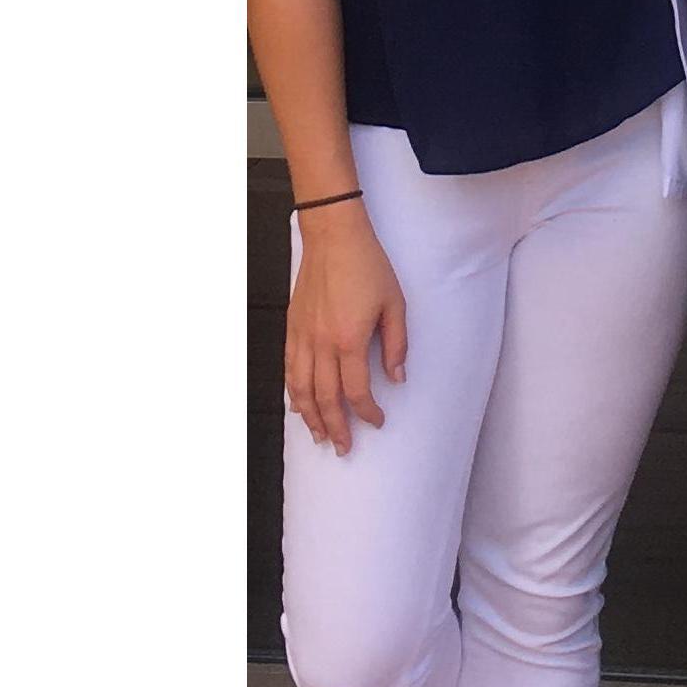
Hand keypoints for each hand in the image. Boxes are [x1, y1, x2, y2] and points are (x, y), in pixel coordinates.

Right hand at [284, 203, 406, 454]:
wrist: (334, 238)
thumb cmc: (367, 267)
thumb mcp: (394, 304)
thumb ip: (396, 344)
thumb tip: (397, 377)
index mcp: (349, 340)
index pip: (356, 391)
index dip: (367, 412)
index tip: (377, 421)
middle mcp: (322, 344)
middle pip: (325, 398)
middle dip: (335, 427)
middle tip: (343, 447)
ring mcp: (303, 337)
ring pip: (301, 388)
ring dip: (310, 416)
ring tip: (319, 436)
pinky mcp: (293, 327)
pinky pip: (289, 368)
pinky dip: (293, 391)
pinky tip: (298, 404)